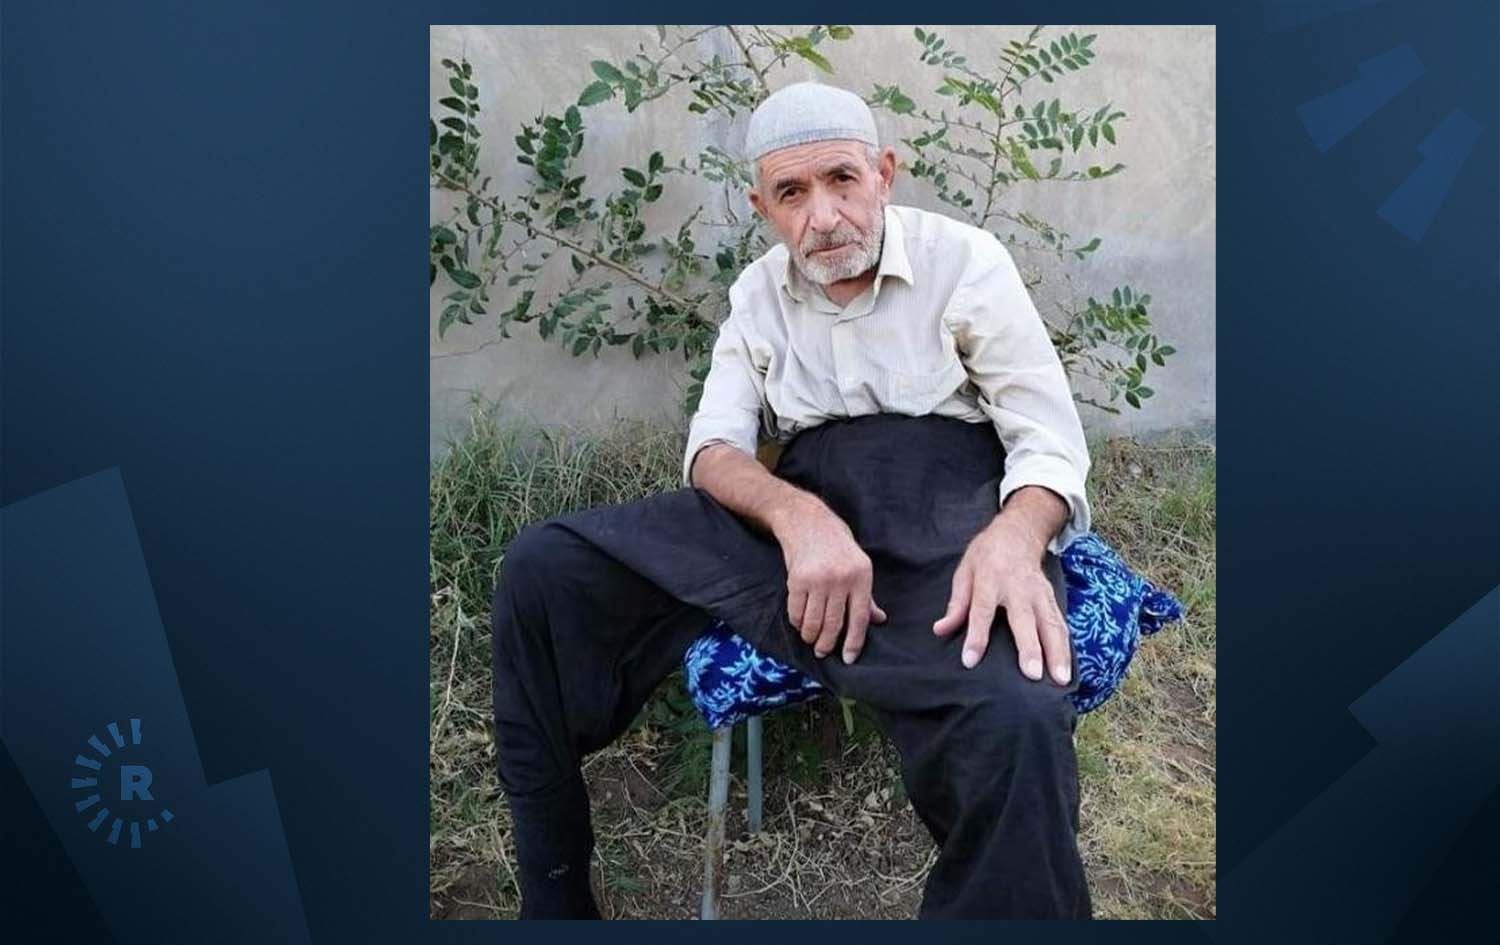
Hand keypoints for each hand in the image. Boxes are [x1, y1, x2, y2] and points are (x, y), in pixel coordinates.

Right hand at [773, 497, 887, 663]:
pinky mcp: (797, 579)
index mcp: (861, 576)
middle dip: (828, 644)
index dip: (854, 642)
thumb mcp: (859, 566)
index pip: (860, 619)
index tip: (848, 659)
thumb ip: (866, 596)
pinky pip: (796, 611)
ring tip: (811, 640)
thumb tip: (879, 620)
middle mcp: (841, 579)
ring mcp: (818, 579)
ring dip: (811, 636)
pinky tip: (800, 624)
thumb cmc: (837, 545)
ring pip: (814, 622)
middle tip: (823, 652)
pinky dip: (797, 623)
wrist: (807, 521)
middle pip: (835, 624)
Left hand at [931, 516, 1070, 683]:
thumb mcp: (964, 572)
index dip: (976, 636)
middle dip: (1030, 648)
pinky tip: (1067, 669)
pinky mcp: (1052, 598)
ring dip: (1057, 653)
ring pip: (1051, 624)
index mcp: (989, 579)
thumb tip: (940, 630)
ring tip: (1061, 679)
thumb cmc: (986, 556)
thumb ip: (956, 604)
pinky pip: (1060, 624)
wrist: (1017, 533)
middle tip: (1032, 674)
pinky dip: (1066, 647)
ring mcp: (1039, 593)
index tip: (970, 660)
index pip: (981, 610)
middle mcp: (1018, 587)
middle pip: (1024, 620)